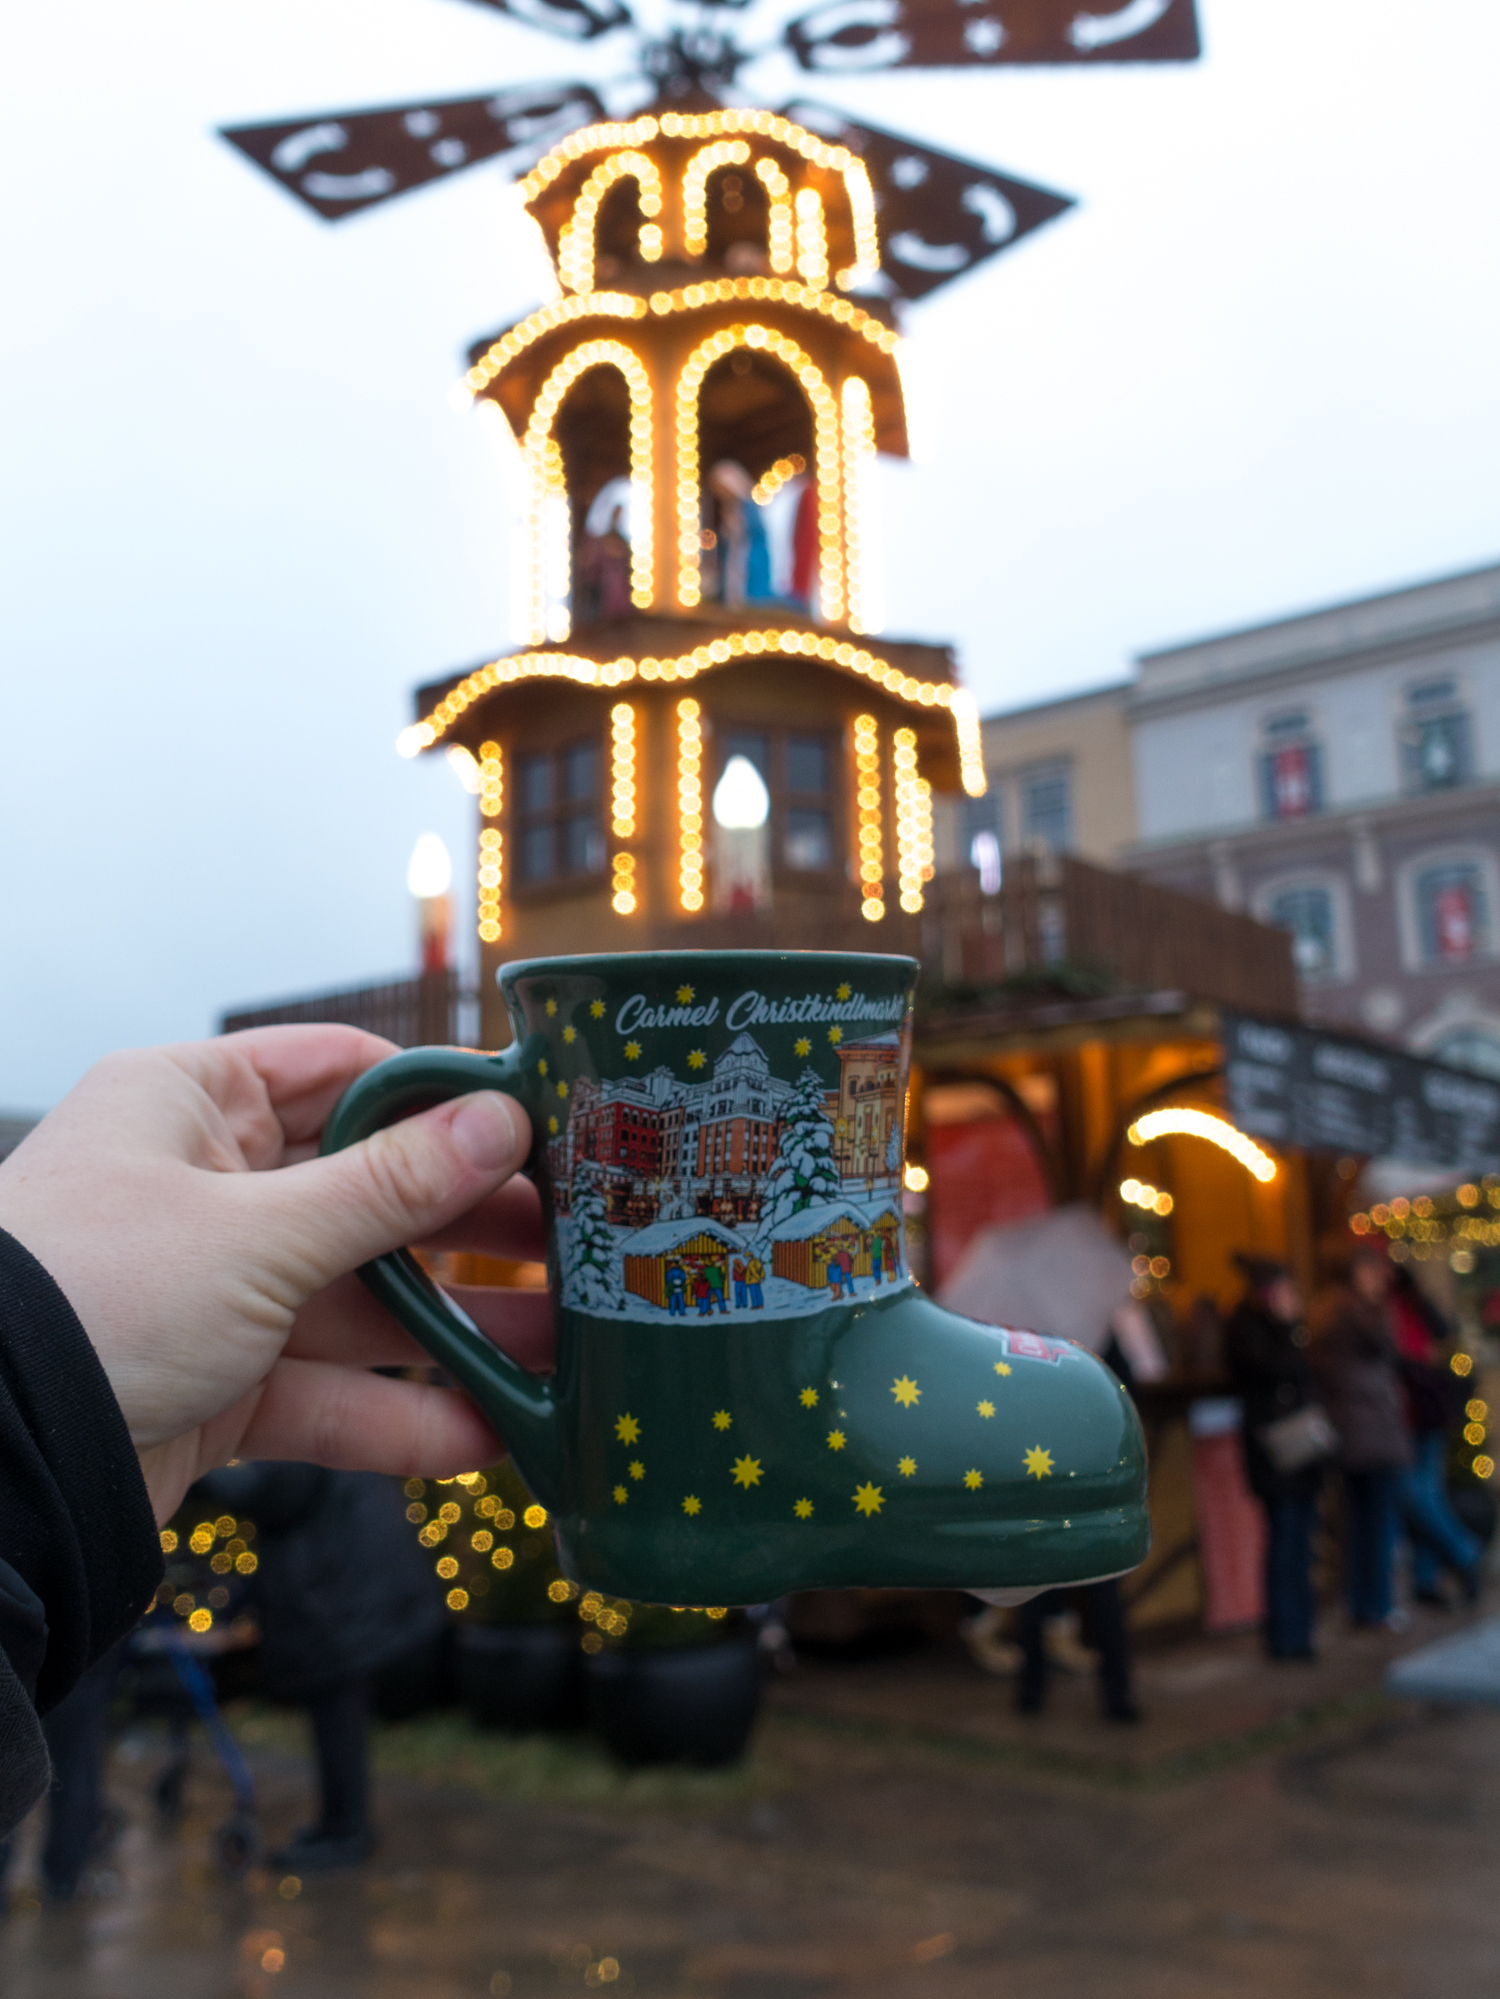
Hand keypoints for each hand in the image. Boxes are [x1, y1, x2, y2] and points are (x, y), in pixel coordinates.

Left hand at [0, 1026, 551, 1520]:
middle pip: (369, 1193)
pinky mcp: (217, 1386)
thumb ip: (390, 1187)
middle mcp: (206, 1187)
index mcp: (193, 1104)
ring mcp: (213, 1291)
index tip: (541, 1126)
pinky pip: (326, 1392)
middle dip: (472, 1228)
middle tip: (575, 1243)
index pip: (343, 1072)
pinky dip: (399, 1415)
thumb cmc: (93, 1297)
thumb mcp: (256, 1232)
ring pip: (361, 1301)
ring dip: (457, 1330)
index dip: (443, 1099)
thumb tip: (500, 1122)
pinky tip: (487, 1433)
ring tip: (564, 1349)